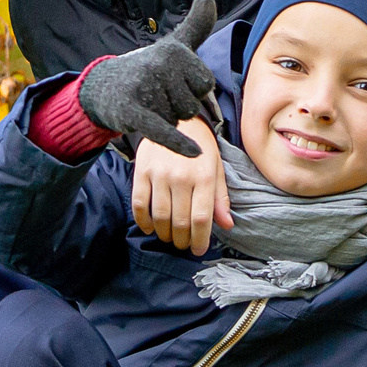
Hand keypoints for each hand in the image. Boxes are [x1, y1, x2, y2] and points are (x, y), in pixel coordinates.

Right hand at [77, 0, 220, 154]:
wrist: (104, 87)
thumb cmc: (149, 68)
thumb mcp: (174, 45)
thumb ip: (195, 25)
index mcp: (175, 51)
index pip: (206, 86)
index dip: (191, 90)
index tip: (173, 81)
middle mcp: (160, 65)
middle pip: (192, 106)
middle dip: (177, 106)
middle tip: (156, 94)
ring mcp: (145, 87)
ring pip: (177, 120)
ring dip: (165, 119)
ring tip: (147, 103)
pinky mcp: (132, 111)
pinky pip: (163, 130)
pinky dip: (178, 143)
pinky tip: (195, 152)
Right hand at [132, 118, 232, 254]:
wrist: (175, 117)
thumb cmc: (199, 146)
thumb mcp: (216, 168)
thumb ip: (220, 197)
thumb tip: (227, 225)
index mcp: (203, 176)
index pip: (201, 218)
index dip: (200, 239)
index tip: (199, 250)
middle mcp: (181, 176)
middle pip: (180, 221)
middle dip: (182, 240)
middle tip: (183, 244)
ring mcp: (159, 174)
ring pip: (160, 216)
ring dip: (164, 234)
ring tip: (169, 237)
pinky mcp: (141, 171)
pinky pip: (140, 204)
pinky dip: (144, 221)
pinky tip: (150, 227)